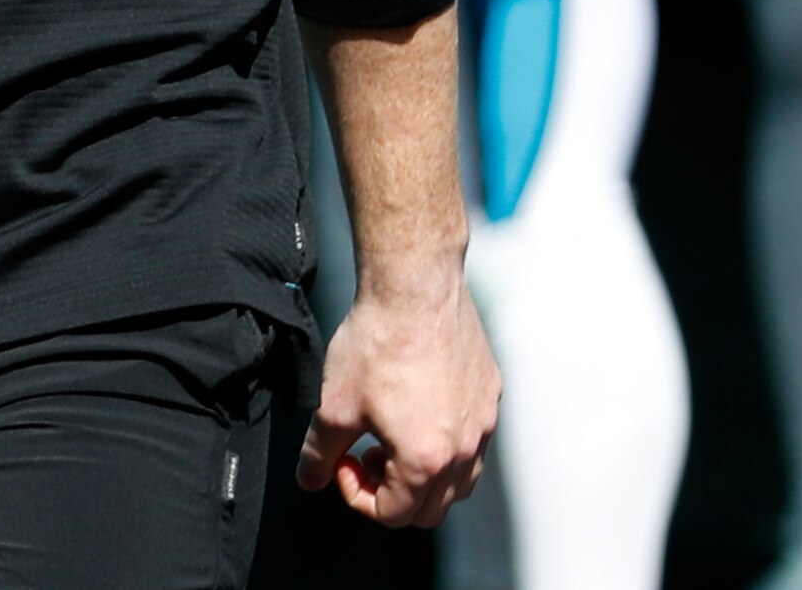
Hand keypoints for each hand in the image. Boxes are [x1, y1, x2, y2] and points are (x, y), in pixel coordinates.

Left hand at [300, 271, 499, 526]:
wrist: (415, 287)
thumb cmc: (377, 343)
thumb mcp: (334, 404)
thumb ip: (319, 452)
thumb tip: (310, 478)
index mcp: (426, 461)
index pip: (394, 514)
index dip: (358, 497)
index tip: (343, 463)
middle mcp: (465, 449)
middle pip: (432, 508)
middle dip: (393, 493)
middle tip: (366, 458)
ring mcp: (483, 422)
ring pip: (461, 479)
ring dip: (425, 475)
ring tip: (393, 437)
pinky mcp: (490, 394)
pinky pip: (475, 439)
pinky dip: (447, 442)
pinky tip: (418, 408)